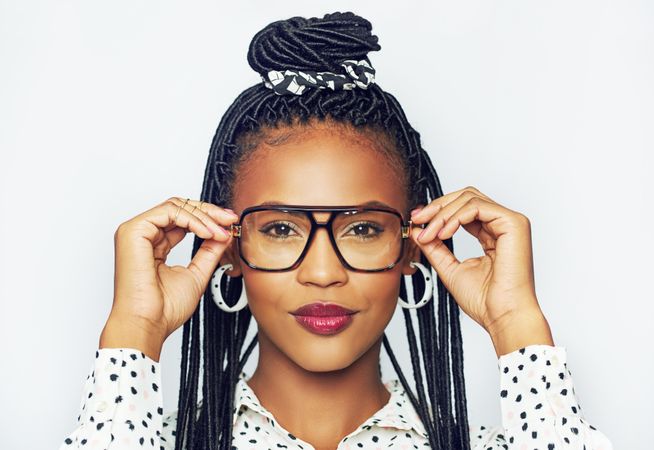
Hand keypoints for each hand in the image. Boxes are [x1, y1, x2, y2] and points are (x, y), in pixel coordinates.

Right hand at [101, 197, 238, 359]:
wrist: (148, 324)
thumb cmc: (165, 309)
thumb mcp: (197, 273)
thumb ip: (209, 251)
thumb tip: (224, 234)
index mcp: (154, 245)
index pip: (182, 219)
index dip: (207, 218)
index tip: (229, 224)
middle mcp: (143, 236)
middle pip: (179, 207)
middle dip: (208, 212)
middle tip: (230, 219)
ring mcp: (136, 231)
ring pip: (176, 206)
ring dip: (204, 216)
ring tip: (220, 232)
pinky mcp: (133, 231)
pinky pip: (169, 212)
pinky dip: (192, 220)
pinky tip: (207, 233)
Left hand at [409, 186, 552, 352]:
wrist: (501, 316)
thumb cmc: (484, 300)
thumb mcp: (449, 267)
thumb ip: (435, 247)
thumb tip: (417, 230)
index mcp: (492, 234)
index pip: (463, 209)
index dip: (438, 211)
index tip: (417, 221)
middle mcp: (502, 225)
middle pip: (466, 197)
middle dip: (437, 206)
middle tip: (418, 220)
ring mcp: (510, 222)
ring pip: (469, 198)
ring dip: (442, 213)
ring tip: (430, 234)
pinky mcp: (514, 223)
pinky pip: (477, 206)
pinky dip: (454, 216)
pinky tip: (443, 233)